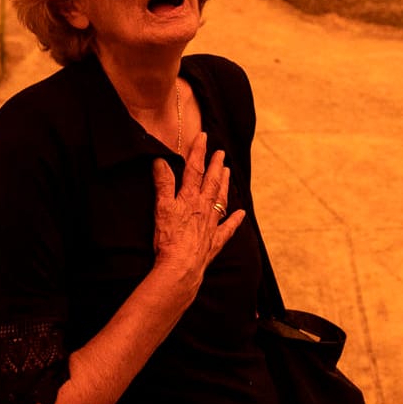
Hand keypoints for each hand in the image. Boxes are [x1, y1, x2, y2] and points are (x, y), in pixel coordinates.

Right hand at [150, 131, 244, 289]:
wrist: (181, 267)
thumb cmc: (168, 238)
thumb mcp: (161, 207)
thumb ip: (163, 183)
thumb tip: (160, 160)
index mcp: (190, 198)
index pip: (194, 169)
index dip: (198, 152)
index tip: (203, 136)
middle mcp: (204, 208)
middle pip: (211, 182)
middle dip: (215, 165)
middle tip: (221, 152)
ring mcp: (211, 224)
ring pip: (221, 200)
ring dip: (225, 185)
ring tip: (229, 172)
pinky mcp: (214, 241)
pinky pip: (228, 228)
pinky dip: (236, 220)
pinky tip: (242, 213)